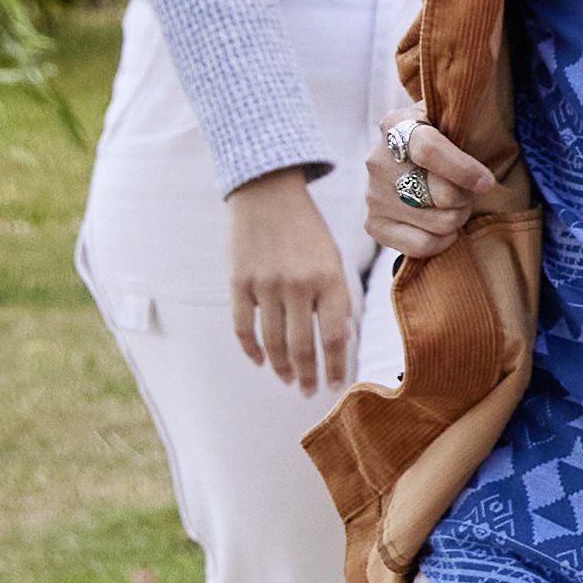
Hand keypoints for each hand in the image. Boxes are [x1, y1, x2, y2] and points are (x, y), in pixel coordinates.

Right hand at [219, 173, 357, 399]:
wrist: (266, 190)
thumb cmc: (306, 229)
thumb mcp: (332, 257)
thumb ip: (338, 297)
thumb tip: (343, 340)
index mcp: (329, 278)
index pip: (335, 337)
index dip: (335, 367)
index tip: (335, 386)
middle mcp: (298, 285)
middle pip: (304, 347)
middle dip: (307, 376)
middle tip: (308, 392)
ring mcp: (265, 285)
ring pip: (273, 343)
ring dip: (282, 368)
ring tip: (288, 380)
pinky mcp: (238, 283)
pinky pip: (244, 329)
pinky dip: (252, 350)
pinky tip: (261, 362)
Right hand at [353, 105, 510, 270]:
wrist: (412, 157)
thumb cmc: (444, 136)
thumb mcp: (452, 119)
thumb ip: (465, 128)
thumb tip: (483, 170)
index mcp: (396, 124)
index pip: (429, 150)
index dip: (464, 169)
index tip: (487, 182)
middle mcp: (378, 159)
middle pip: (442, 194)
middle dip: (467, 196)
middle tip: (469, 190)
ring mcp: (373, 194)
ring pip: (439, 222)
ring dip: (458, 216)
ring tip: (455, 203)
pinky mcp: (374, 223)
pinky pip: (421, 245)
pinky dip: (443, 240)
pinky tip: (445, 227)